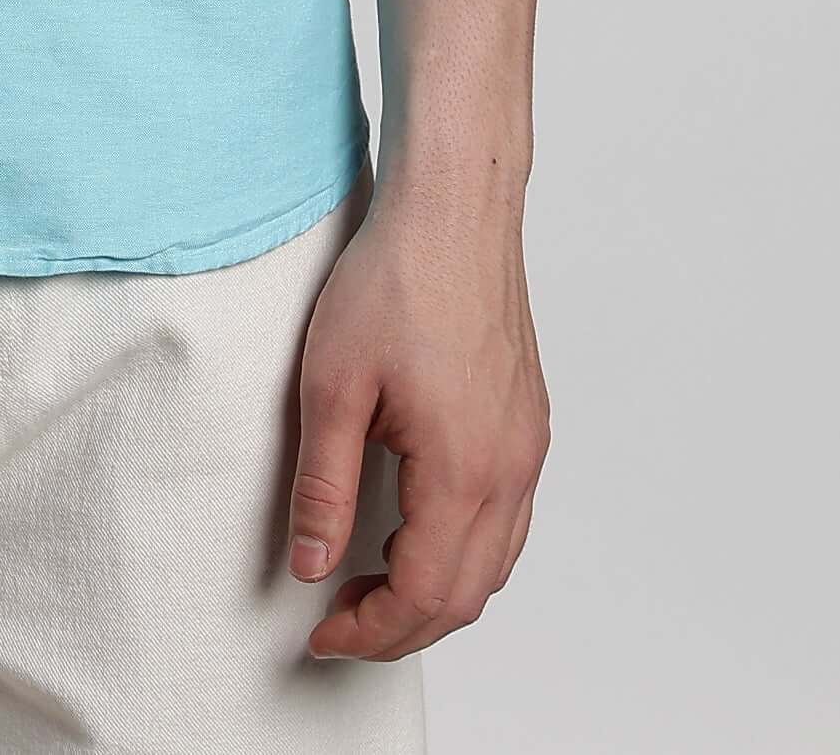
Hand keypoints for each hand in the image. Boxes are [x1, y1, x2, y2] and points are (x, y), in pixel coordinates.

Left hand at [282, 174, 550, 660]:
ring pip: (496, 563)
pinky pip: (509, 519)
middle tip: (340, 621)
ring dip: (439, 593)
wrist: (453, 209)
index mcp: (464, 470)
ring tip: (373, 584)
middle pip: (467, 594)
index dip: (370, 629)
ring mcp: (528, 447)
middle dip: (402, 626)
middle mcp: (511, 470)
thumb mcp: (332, 386)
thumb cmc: (395, 279)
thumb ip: (324, 486)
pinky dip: (466, 551)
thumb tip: (310, 565)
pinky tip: (420, 530)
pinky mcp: (529, 422)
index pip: (424, 594)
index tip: (322, 631)